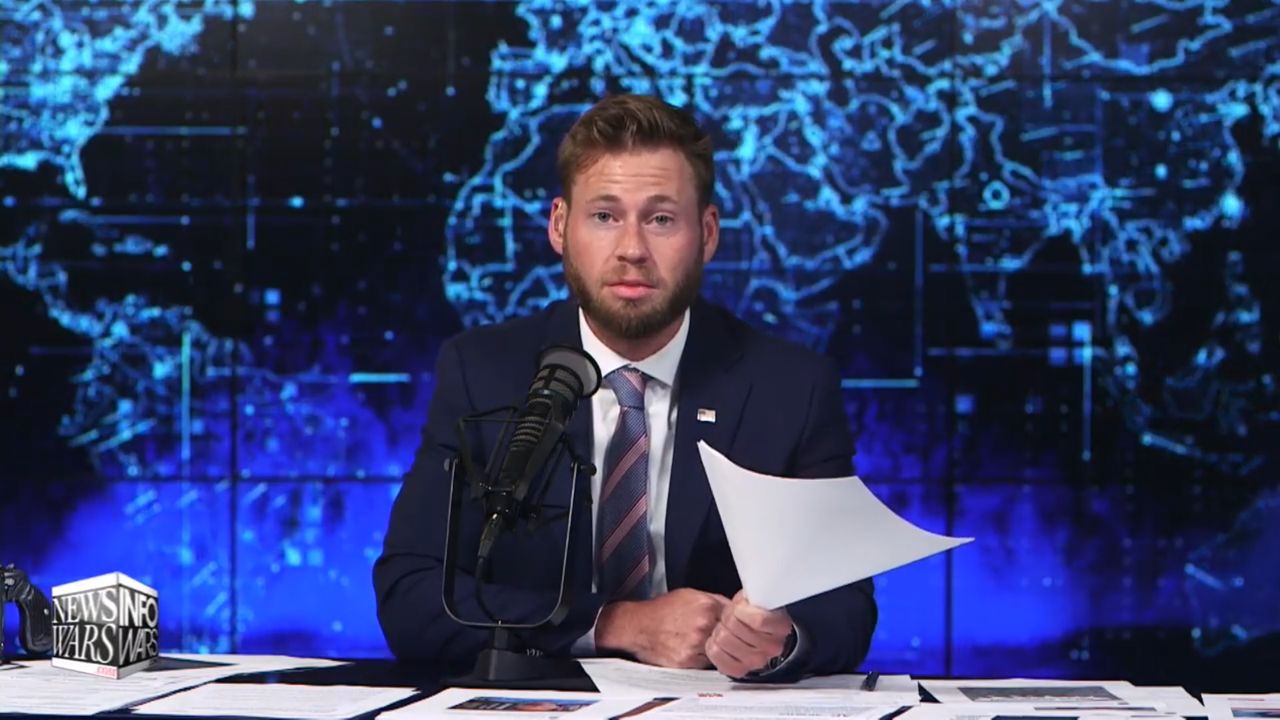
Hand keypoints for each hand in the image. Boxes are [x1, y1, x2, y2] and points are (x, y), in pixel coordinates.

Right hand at [595, 588, 730, 667]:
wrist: (638, 626)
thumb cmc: (661, 610)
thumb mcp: (689, 595)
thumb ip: (713, 601)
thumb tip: (733, 607)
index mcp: (706, 606)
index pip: (737, 617)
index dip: (737, 622)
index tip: (736, 625)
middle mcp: (703, 625)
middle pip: (731, 635)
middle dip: (727, 636)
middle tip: (718, 635)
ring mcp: (696, 644)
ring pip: (721, 651)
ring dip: (716, 649)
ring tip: (700, 642)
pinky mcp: (688, 661)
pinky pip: (706, 663)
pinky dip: (703, 659)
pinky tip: (693, 650)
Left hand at [705, 590, 792, 677]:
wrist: (744, 626)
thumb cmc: (749, 608)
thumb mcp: (755, 595)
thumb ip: (756, 594)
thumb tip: (750, 593)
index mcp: (781, 626)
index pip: (758, 620)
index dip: (741, 610)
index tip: (739, 606)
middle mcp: (773, 647)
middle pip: (736, 628)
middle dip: (728, 617)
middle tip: (730, 617)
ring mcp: (758, 661)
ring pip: (724, 639)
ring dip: (719, 629)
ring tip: (725, 628)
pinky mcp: (741, 670)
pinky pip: (717, 654)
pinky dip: (712, 645)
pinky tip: (719, 641)